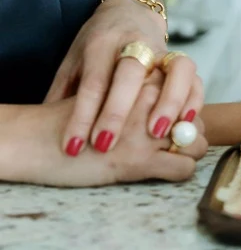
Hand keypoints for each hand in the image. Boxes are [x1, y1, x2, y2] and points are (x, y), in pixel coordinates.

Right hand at [23, 72, 207, 186]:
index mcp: (143, 77)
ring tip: (171, 157)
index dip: (187, 112)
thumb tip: (173, 108)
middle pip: (195, 119)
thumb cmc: (72, 113)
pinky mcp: (138, 161)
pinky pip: (182, 167)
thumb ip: (138, 92)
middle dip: (191, 134)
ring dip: (189, 154)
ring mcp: (146, 132)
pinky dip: (180, 171)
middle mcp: (150, 101)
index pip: (189, 89)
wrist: (35, 136)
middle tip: (178, 143)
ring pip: (195, 143)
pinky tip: (165, 170)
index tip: (177, 123)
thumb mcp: (109, 87)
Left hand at [45, 0, 202, 155]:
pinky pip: (195, 78)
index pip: (92, 81)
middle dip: (117, 111)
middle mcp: (135, 43)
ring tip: (157, 133)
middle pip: (129, 73)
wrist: (131, 10)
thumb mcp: (73, 60)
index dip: (82, 116)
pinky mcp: (181, 60)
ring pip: (174, 71)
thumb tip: (46, 130)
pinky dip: (194, 100)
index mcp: (101, 44)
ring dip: (168, 103)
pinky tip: (186, 122)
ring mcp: (163, 50)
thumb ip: (63, 92)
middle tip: (106, 145)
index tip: (73, 146)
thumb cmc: (98, 44)